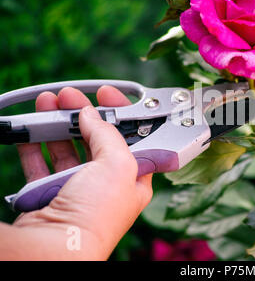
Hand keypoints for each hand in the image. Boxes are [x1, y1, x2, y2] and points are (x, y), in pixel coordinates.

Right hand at [0, 86, 152, 259]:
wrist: (56, 248)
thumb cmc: (97, 215)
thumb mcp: (118, 164)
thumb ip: (108, 134)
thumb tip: (92, 115)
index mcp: (134, 178)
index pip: (134, 137)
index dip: (123, 113)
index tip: (107, 95)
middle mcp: (109, 185)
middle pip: (98, 140)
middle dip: (84, 114)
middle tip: (70, 97)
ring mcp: (79, 190)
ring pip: (68, 149)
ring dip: (58, 124)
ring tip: (47, 104)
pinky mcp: (51, 196)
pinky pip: (42, 165)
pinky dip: (35, 146)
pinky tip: (30, 131)